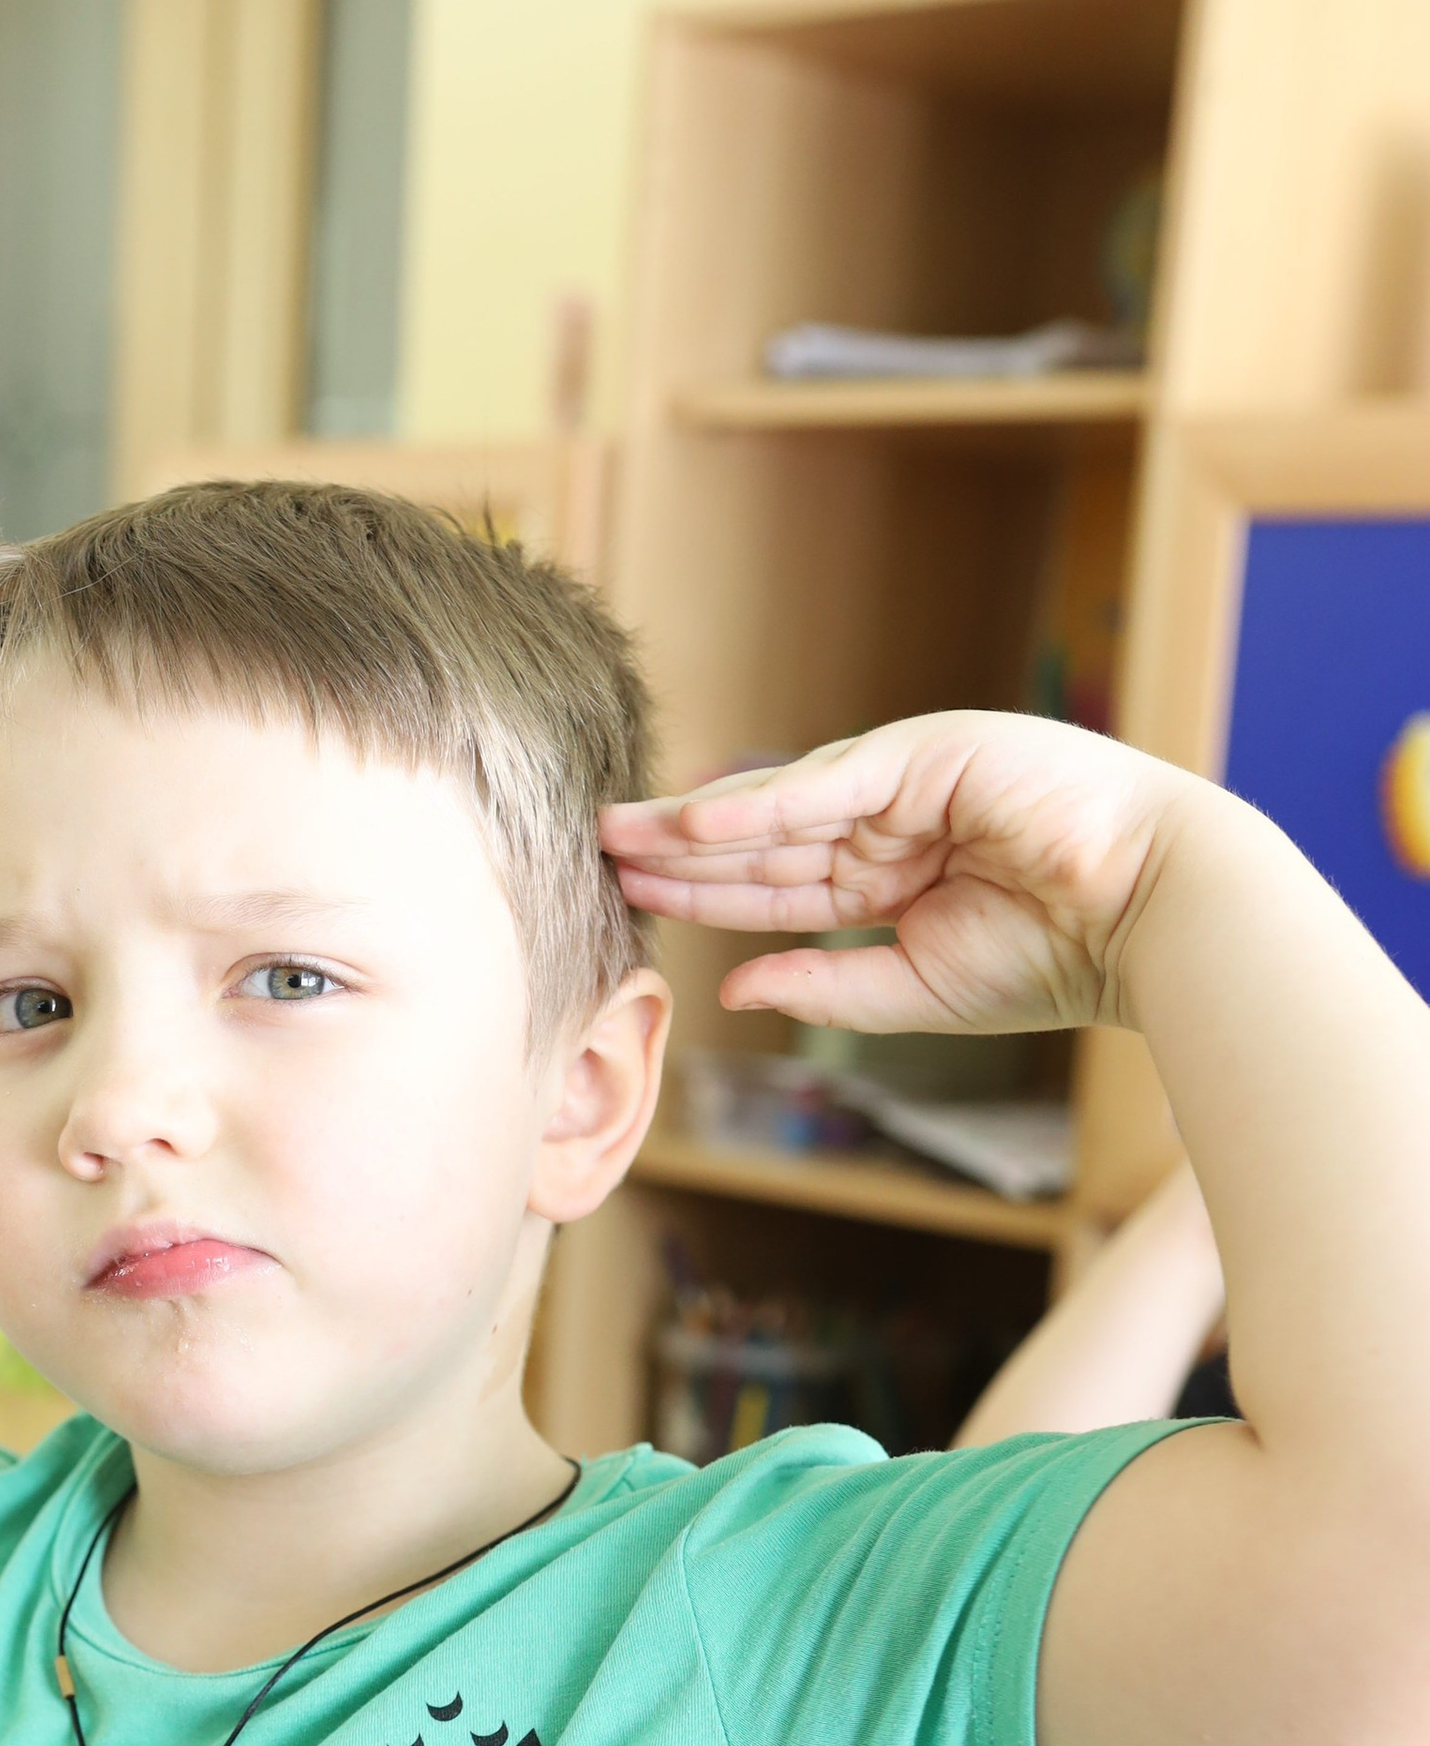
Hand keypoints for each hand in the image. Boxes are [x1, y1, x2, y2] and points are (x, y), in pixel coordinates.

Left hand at [600, 712, 1197, 1037]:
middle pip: (765, 842)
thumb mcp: (915, 989)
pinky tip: (691, 824)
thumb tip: (734, 990)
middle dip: (680, 851)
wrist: (1148, 917)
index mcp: (895, 878)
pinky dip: (758, 804)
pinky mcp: (930, 755)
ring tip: (619, 832)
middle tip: (596, 849)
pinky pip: (824, 787)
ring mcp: (910, 782)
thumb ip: (825, 988)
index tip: (633, 900)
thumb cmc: (1056, 959)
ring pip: (782, 811)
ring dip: (698, 823)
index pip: (780, 888)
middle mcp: (894, 823)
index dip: (706, 895)